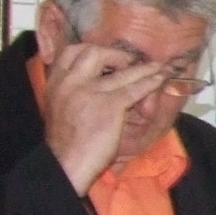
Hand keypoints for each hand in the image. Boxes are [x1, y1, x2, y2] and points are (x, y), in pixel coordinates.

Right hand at [42, 34, 169, 193]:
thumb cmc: (66, 143)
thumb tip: (91, 86)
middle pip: (93, 52)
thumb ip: (70, 93)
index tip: (104, 57)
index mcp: (55, 83)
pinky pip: (135, 88)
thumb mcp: (59, 109)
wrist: (66, 163)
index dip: (90, 51)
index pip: (70, 52)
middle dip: (113, 54)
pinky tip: (160, 78)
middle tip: (127, 63)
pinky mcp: (109, 105)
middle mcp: (70, 82)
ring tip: (157, 67)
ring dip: (142, 67)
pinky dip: (151, 81)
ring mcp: (90, 91)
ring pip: (120, 70)